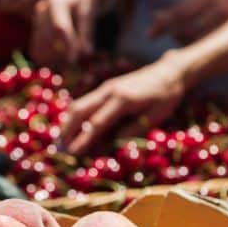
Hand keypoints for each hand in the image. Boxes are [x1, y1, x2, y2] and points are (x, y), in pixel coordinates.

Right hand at [28, 0, 98, 66]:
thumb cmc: (86, 0)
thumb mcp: (89, 13)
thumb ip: (86, 33)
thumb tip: (86, 53)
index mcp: (56, 3)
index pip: (60, 28)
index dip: (67, 46)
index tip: (75, 60)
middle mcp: (42, 11)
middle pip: (43, 40)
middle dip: (56, 57)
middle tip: (71, 67)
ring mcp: (36, 20)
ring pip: (37, 48)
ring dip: (50, 61)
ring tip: (66, 67)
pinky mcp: (36, 28)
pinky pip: (37, 49)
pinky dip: (47, 59)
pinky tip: (60, 63)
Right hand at [60, 51, 191, 154]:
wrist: (169, 72)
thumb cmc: (166, 97)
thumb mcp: (154, 118)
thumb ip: (131, 130)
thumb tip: (109, 144)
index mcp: (123, 100)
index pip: (97, 123)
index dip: (83, 140)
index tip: (72, 153)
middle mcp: (109, 91)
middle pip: (80, 110)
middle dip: (66, 130)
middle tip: (59, 149)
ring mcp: (105, 88)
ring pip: (78, 104)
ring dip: (67, 123)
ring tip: (60, 141)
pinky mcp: (105, 88)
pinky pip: (85, 102)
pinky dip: (75, 116)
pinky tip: (71, 128)